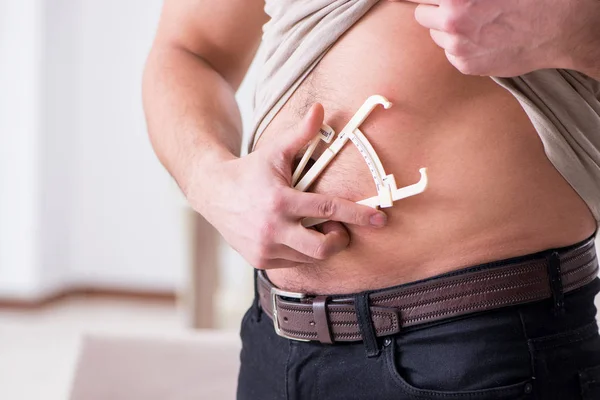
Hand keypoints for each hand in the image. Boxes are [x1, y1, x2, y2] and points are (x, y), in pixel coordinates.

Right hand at [191, 104, 387, 269]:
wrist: (213, 193)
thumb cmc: (250, 170)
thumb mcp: (275, 150)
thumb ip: (301, 133)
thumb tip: (321, 108)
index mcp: (280, 201)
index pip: (328, 210)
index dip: (358, 215)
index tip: (380, 219)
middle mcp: (272, 229)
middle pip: (322, 248)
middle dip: (340, 240)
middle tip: (340, 229)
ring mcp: (265, 248)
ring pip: (309, 257)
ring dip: (320, 245)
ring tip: (315, 228)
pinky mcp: (260, 260)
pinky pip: (293, 263)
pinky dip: (301, 251)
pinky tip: (295, 235)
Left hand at [398, 0, 599, 76]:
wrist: (560, 28)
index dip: (430, 0)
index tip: (435, 3)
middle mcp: (452, 19)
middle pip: (422, 15)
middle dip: (436, 10)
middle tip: (459, 8)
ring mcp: (457, 45)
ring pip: (436, 35)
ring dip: (448, 29)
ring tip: (477, 23)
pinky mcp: (465, 65)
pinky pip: (450, 53)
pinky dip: (461, 47)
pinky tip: (484, 39)